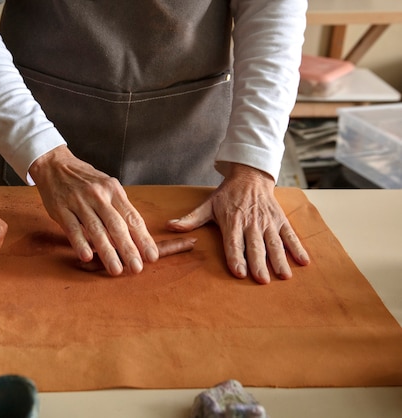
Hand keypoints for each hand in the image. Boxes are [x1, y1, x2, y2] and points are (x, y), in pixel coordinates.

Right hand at [29, 145, 158, 275]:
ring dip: (107, 251)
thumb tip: (136, 235)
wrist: (55, 165)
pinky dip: (80, 243)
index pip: (132, 218)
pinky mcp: (61, 208)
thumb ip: (119, 208)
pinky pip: (72, 228)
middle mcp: (98, 195)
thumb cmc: (85, 180)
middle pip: (117, 226)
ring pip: (96, 230)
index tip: (151, 256)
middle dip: (128, 249)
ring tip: (116, 269)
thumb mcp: (106, 186)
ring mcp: (79, 202)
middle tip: (137, 268)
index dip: (143, 238)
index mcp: (114, 190)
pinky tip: (87, 257)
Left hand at [166, 163, 309, 283]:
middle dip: (259, 263)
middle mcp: (251, 223)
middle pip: (255, 246)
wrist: (250, 176)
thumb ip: (191, 219)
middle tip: (262, 280)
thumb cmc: (227, 195)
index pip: (233, 242)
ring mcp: (268, 222)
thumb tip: (170, 227)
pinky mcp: (280, 220)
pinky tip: (303, 261)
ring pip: (274, 243)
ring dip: (280, 259)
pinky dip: (297, 247)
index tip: (239, 272)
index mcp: (232, 221)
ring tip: (284, 276)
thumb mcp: (207, 205)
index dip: (236, 257)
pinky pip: (290, 235)